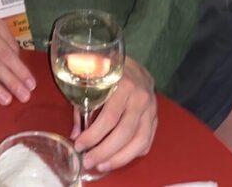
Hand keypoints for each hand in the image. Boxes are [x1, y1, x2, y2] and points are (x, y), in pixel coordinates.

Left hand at [72, 57, 157, 172]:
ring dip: (120, 158)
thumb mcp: (92, 82)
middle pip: (124, 132)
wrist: (132, 64)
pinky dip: (134, 153)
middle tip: (89, 161)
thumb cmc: (108, 72)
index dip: (94, 135)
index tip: (79, 145)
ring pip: (139, 141)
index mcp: (124, 85)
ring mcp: (151, 109)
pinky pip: (148, 140)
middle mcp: (140, 97)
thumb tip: (75, 134)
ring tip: (102, 166)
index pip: (109, 117)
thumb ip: (83, 108)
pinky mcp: (155, 117)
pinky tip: (120, 158)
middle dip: (104, 151)